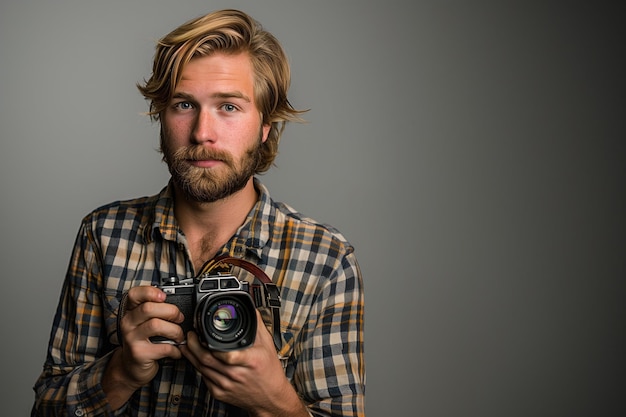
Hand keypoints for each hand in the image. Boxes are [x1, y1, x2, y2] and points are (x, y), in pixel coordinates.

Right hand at [103, 285, 184, 408]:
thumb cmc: (143, 341)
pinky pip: (163, 347)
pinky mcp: (139, 354)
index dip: (150, 291)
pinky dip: (175, 349)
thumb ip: (154, 310)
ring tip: (179, 336)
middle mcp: (128, 323)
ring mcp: (131, 339)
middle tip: (180, 318)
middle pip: (148, 308)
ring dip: (175, 330)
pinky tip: (176, 351)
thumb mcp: (144, 322)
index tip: (164, 296)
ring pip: (156, 325)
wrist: (130, 367)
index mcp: (130, 312)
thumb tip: (177, 301)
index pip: (134, 294)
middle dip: (171, 311)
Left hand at [181, 310, 307, 415]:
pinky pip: (204, 378)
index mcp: (249, 361)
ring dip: (191, 355)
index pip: (227, 355)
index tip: (202, 335)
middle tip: (190, 335)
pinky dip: (197, 367)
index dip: (211, 346)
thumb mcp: (267, 345)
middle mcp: (236, 374)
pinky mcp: (220, 393)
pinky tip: (195, 359)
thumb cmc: (270, 372)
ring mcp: (226, 385)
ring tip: (188, 344)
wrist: (270, 397)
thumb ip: (257, 326)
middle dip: (193, 346)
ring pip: (202, 369)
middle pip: (207, 360)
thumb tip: (251, 309)